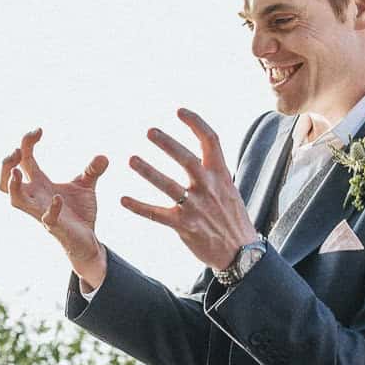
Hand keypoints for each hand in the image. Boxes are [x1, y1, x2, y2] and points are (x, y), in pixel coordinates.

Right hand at [0, 128, 108, 287]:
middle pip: (5, 181)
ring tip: (17, 171)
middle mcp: (36, 197)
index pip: (24, 160)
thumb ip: (91, 170)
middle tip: (16, 151)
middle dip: (6, 165)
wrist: (87, 240)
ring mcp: (41, 212)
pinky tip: (58, 199)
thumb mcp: (85, 186)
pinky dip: (51, 208)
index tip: (39, 130)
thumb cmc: (79, 213)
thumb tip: (104, 156)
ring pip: (15, 200)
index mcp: (40, 184)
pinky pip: (46, 218)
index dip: (26, 143)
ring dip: (13, 185)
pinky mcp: (55, 226)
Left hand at [123, 108, 260, 270]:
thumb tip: (203, 148)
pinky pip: (157, 214)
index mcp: (221, 174)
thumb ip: (214, 170)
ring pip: (169, 186)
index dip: (196, 123)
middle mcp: (209, 187)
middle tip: (149, 131)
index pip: (211, 140)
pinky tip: (123, 200)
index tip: (179, 110)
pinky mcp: (184, 226)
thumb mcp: (228, 188)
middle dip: (168, 144)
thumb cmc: (232, 218)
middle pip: (187, 159)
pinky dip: (139, 207)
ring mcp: (196, 207)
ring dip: (149, 171)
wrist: (241, 253)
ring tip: (131, 159)